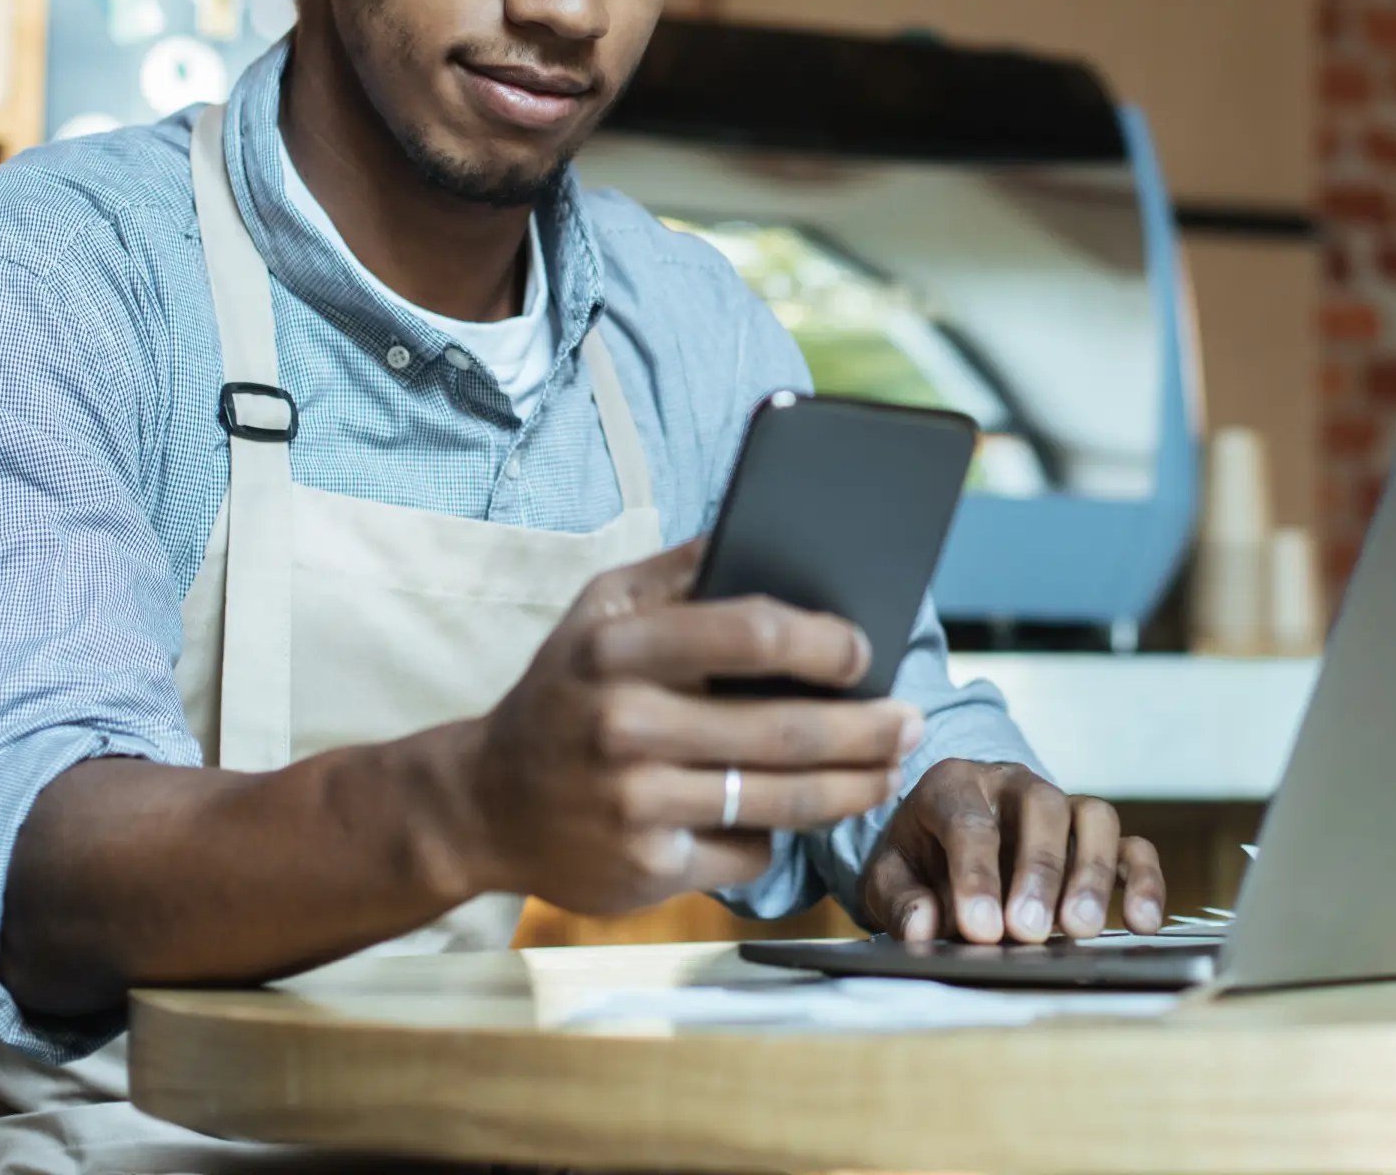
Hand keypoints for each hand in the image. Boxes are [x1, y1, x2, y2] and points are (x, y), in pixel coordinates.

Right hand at [460, 543, 923, 916]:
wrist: (480, 802)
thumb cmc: (566, 690)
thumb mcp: (601, 609)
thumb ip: (682, 570)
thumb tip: (772, 525)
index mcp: (617, 646)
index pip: (750, 632)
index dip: (825, 642)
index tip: (866, 651)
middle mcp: (622, 725)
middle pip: (784, 731)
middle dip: (868, 730)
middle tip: (914, 722)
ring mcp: (633, 805)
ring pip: (780, 800)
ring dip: (854, 788)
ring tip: (889, 769)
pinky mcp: (645, 869)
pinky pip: (745, 850)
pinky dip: (777, 833)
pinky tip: (797, 814)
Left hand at [860, 760, 1164, 943]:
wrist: (938, 850)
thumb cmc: (916, 861)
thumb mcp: (888, 877)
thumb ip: (900, 900)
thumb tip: (924, 928)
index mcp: (954, 784)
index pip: (970, 820)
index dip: (976, 875)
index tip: (981, 928)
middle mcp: (1014, 785)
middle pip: (1041, 808)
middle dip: (1038, 872)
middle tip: (1028, 932)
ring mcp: (1062, 808)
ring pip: (1094, 818)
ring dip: (1092, 874)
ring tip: (1080, 930)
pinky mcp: (1095, 840)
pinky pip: (1132, 848)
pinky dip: (1144, 881)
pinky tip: (1143, 924)